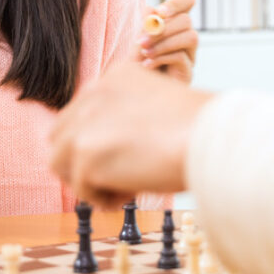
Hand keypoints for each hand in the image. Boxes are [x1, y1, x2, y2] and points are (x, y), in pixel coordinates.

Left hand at [50, 62, 212, 207]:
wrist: (213, 137)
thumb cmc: (201, 129)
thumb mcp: (158, 108)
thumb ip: (128, 118)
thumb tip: (108, 151)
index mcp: (115, 75)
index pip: (80, 113)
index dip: (96, 141)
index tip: (125, 156)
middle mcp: (94, 91)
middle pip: (60, 136)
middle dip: (82, 161)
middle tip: (118, 177)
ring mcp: (87, 121)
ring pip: (60, 162)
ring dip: (90, 180)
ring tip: (127, 186)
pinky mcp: (86, 152)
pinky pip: (81, 188)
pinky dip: (104, 198)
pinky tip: (134, 191)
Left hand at [139, 0, 197, 83]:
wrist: (133, 92)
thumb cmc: (136, 66)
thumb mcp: (138, 41)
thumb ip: (146, 26)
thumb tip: (152, 8)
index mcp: (173, 24)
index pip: (188, 1)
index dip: (178, 2)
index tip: (160, 12)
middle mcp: (185, 37)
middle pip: (187, 20)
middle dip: (163, 28)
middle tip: (142, 40)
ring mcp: (189, 55)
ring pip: (191, 37)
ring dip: (164, 43)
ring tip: (145, 53)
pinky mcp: (188, 72)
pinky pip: (182, 57)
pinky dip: (163, 58)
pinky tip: (147, 65)